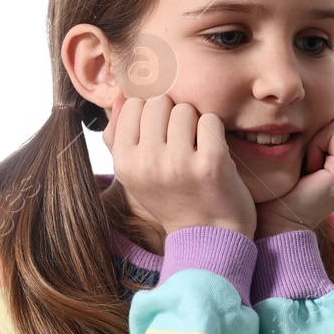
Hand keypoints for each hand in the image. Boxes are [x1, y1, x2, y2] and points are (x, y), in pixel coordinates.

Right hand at [104, 95, 256, 238]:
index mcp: (124, 162)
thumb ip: (119, 136)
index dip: (151, 114)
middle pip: (160, 102)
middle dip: (173, 116)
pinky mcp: (211, 163)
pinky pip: (210, 120)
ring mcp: (179, 163)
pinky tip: (212, 153)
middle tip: (181, 143)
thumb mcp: (135, 174)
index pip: (134, 104)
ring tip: (195, 149)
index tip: (161, 135)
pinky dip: (214, 132)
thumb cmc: (171, 197)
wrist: (208, 236)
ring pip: (185, 109)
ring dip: (194, 124)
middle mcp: (147, 163)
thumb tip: (122, 97)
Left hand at [255, 112, 333, 237]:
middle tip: (303, 168)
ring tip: (305, 172)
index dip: (313, 135)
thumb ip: (312, 137)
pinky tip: (308, 173)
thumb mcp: (296, 157)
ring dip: (314, 142)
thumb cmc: (274, 190)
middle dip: (316, 136)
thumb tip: (304, 105)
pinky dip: (315, 146)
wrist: (273, 222)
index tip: (301, 165)